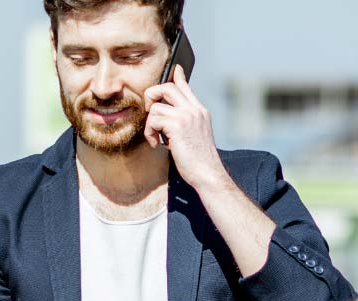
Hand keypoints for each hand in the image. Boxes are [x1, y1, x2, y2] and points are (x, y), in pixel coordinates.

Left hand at [144, 65, 224, 190]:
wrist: (207, 173)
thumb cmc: (199, 161)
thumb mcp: (194, 136)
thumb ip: (183, 123)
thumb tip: (166, 120)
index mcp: (200, 112)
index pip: (186, 87)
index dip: (177, 77)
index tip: (175, 69)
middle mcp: (194, 110)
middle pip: (167, 87)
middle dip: (151, 97)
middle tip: (150, 115)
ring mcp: (187, 116)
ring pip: (156, 105)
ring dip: (150, 124)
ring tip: (156, 138)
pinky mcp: (177, 125)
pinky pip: (153, 119)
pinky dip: (150, 133)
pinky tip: (157, 144)